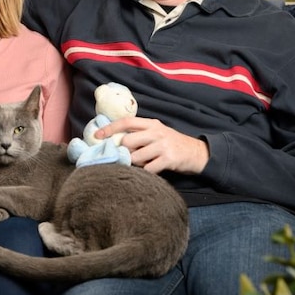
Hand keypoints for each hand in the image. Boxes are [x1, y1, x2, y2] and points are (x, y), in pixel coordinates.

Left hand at [95, 116, 209, 174]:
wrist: (197, 153)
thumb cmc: (172, 144)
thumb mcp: (157, 132)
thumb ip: (140, 134)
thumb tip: (115, 141)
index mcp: (151, 123)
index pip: (126, 122)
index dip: (109, 128)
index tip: (96, 136)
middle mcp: (156, 132)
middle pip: (128, 141)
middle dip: (123, 152)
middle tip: (125, 157)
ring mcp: (163, 145)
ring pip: (136, 157)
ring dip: (134, 164)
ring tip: (141, 164)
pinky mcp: (169, 159)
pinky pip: (148, 169)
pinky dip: (145, 172)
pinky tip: (149, 171)